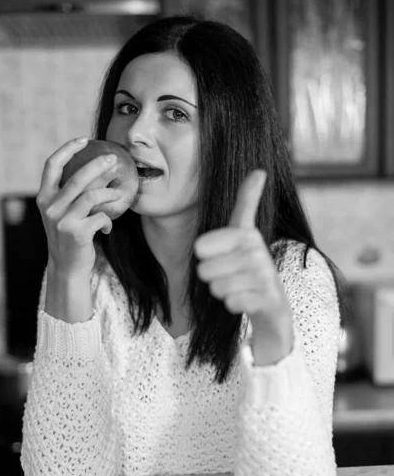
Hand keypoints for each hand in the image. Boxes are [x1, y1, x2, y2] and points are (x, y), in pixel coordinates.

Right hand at [36, 137, 120, 277]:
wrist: (67, 268)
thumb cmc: (70, 237)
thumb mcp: (63, 214)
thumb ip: (70, 195)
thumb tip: (98, 169)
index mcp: (44, 198)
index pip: (52, 165)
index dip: (68, 148)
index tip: (84, 140)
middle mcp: (50, 207)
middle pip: (77, 177)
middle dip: (98, 164)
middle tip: (113, 159)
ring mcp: (62, 220)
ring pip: (92, 195)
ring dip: (111, 193)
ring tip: (120, 194)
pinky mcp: (77, 232)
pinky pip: (101, 217)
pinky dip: (109, 221)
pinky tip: (108, 227)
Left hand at [194, 169, 293, 364]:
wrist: (273, 304)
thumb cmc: (250, 267)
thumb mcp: (245, 233)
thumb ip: (247, 203)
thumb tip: (260, 170)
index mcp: (247, 235)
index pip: (201, 246)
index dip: (205, 255)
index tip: (221, 255)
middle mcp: (259, 253)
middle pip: (205, 270)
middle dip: (212, 277)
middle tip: (230, 276)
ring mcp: (266, 277)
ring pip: (217, 287)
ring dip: (223, 292)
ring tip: (239, 287)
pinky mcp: (269, 299)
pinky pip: (232, 303)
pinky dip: (234, 305)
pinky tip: (246, 300)